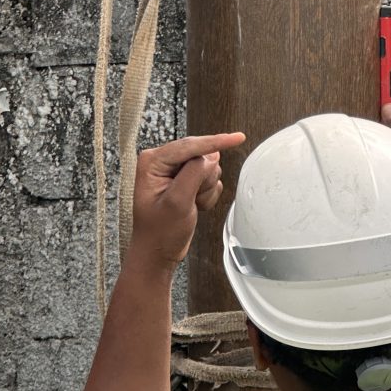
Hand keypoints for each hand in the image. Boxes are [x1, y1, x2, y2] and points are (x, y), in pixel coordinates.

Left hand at [130, 132, 245, 266]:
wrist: (158, 252)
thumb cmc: (160, 232)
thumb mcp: (177, 203)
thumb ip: (194, 175)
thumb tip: (210, 157)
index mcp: (152, 162)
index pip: (190, 146)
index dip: (216, 142)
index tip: (238, 138)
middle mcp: (162, 162)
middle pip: (201, 156)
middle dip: (203, 179)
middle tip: (193, 199)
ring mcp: (175, 171)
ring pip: (208, 168)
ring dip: (205, 189)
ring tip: (192, 204)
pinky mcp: (185, 180)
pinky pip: (209, 179)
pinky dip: (207, 195)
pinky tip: (195, 206)